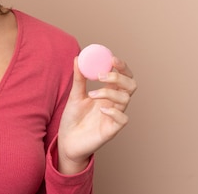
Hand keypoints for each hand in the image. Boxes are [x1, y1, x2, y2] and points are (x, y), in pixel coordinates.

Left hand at [57, 55, 136, 173]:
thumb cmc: (73, 118)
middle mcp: (114, 103)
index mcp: (108, 92)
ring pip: (125, 99)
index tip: (111, 58)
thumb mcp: (74, 95)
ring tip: (91, 94)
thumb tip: (77, 58)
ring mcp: (115, 116)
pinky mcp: (112, 130)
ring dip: (109, 92)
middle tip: (101, 75)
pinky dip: (114, 111)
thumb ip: (79, 78)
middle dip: (119, 76)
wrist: (67, 140)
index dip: (122, 66)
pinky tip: (101, 109)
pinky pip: (123, 119)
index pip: (123, 76)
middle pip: (130, 85)